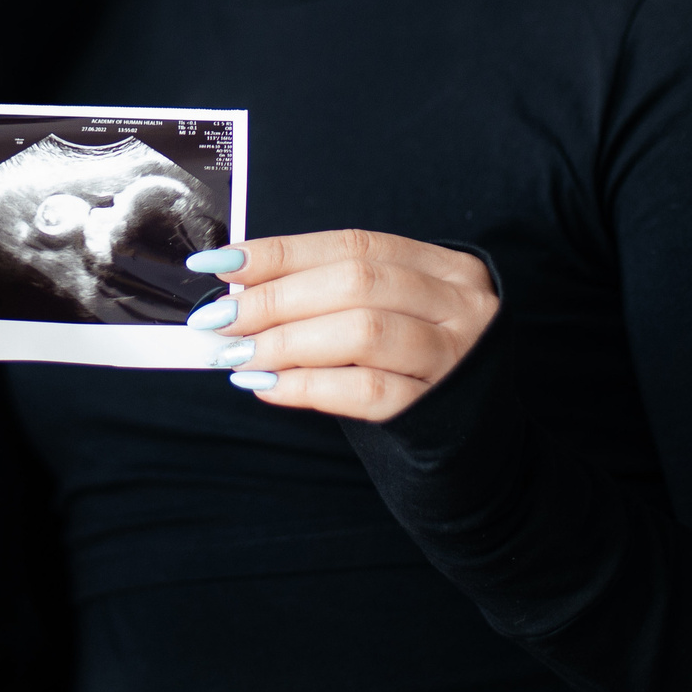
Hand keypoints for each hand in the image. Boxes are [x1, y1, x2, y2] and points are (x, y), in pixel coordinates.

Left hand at [184, 230, 497, 420]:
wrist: (473, 446)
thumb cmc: (414, 369)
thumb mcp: (391, 316)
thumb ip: (333, 295)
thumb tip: (241, 288)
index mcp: (446, 267)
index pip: (353, 245)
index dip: (283, 252)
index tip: (223, 262)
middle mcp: (460, 305)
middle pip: (356, 283)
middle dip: (276, 298)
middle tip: (219, 317)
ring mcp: (456, 357)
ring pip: (362, 332)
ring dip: (286, 342)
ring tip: (237, 354)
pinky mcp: (440, 409)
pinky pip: (367, 391)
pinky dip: (308, 386)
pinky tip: (267, 387)